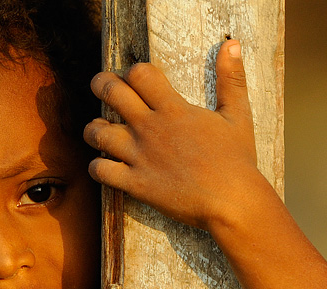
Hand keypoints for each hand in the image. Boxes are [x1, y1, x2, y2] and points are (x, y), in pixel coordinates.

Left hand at [83, 39, 266, 232]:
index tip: (133, 78)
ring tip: (98, 129)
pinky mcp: (134, 183)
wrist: (231, 203)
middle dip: (101, 84)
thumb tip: (231, 45)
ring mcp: (139, 156)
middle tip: (101, 86)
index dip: (132, 72)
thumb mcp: (238, 115)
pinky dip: (96, 167)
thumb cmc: (237, 160)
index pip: (139, 74)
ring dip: (92, 128)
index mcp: (173, 109)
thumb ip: (232, 79)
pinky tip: (103, 165)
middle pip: (111, 93)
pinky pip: (100, 170)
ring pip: (97, 132)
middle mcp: (150, 129)